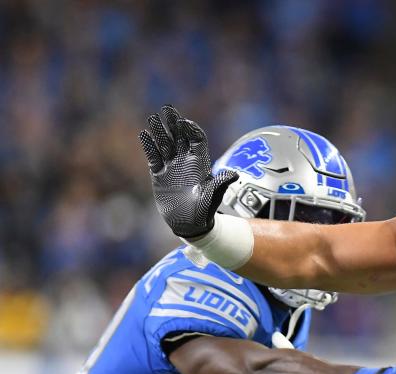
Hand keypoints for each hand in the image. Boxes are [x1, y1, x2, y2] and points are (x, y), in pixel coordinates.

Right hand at [139, 105, 237, 238]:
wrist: (189, 224)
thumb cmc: (204, 211)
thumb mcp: (213, 196)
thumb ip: (220, 184)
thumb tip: (234, 174)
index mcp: (200, 163)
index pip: (196, 140)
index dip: (191, 129)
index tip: (184, 122)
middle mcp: (185, 161)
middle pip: (179, 137)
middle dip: (173, 123)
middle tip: (167, 108)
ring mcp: (172, 167)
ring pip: (165, 144)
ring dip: (159, 131)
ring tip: (152, 118)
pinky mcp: (159, 174)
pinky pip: (153, 157)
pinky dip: (148, 147)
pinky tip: (144, 135)